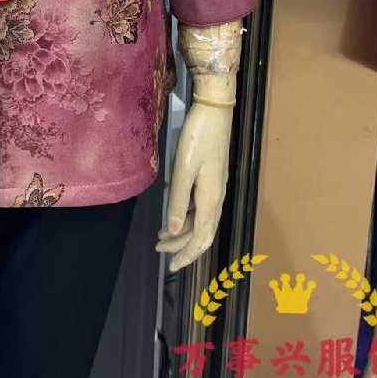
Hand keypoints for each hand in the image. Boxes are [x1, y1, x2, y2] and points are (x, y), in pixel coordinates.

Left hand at [155, 102, 232, 271]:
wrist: (215, 110)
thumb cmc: (198, 137)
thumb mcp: (183, 169)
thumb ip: (178, 201)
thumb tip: (174, 231)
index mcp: (210, 198)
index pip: (201, 238)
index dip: (187, 255)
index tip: (171, 267)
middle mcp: (217, 197)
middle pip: (202, 232)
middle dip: (182, 246)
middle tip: (160, 251)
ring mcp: (216, 187)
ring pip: (201, 220)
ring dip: (182, 231)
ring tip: (161, 236)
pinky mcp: (212, 178)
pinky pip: (201, 207)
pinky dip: (187, 216)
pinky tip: (173, 213)